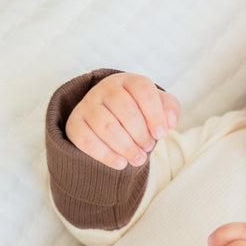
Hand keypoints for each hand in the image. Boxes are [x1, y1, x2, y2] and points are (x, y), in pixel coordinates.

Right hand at [65, 72, 180, 168]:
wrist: (110, 118)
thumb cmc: (139, 112)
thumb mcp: (157, 106)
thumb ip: (169, 108)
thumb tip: (170, 122)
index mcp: (128, 81)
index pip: (142, 90)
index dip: (155, 113)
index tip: (161, 134)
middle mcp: (105, 88)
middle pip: (125, 110)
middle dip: (140, 134)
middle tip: (148, 147)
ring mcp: (87, 105)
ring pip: (107, 127)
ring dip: (126, 147)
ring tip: (138, 159)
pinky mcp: (75, 123)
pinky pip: (87, 140)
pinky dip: (106, 155)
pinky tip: (121, 164)